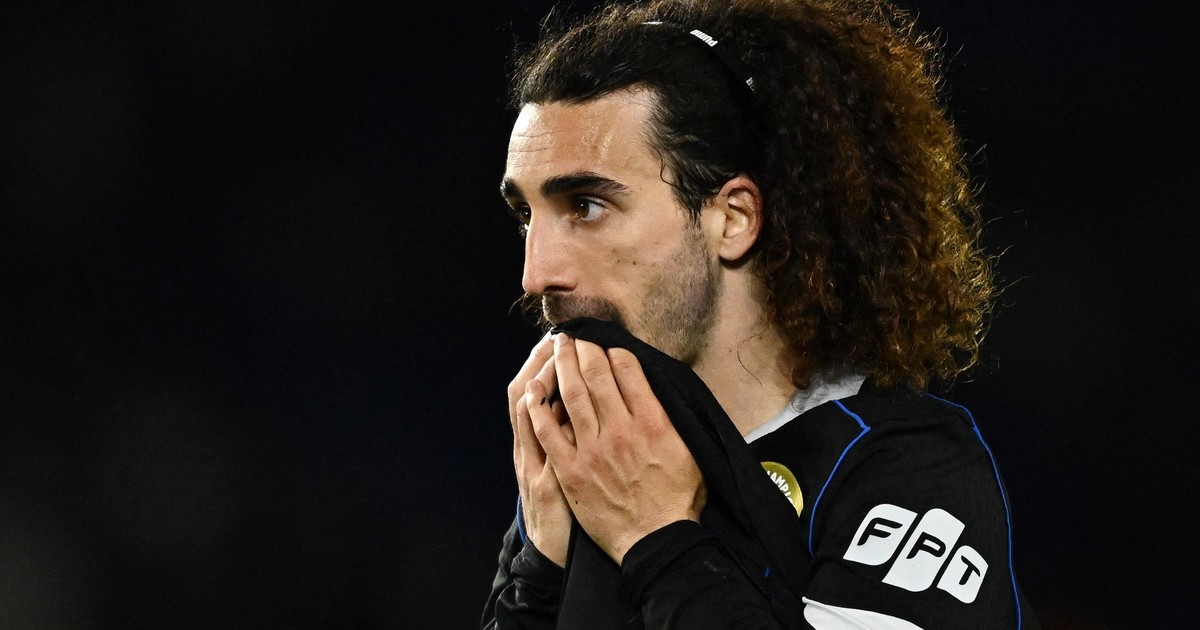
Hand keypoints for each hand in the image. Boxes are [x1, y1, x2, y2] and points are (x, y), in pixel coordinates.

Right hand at [508, 333, 572, 565]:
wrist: (552, 549)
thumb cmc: (565, 504)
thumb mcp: (562, 465)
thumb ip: (569, 432)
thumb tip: (586, 394)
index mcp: (533, 443)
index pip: (530, 390)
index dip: (539, 362)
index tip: (555, 337)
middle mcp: (528, 450)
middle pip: (525, 394)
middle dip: (543, 363)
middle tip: (560, 336)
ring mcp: (534, 467)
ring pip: (529, 414)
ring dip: (544, 382)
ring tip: (559, 356)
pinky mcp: (549, 485)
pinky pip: (545, 446)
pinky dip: (548, 422)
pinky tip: (558, 399)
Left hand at [527, 334, 706, 564]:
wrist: (655, 541)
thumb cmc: (677, 499)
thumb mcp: (690, 451)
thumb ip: (675, 417)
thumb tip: (665, 387)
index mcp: (652, 422)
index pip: (627, 369)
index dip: (613, 348)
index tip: (606, 340)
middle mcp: (621, 430)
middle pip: (596, 374)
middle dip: (583, 347)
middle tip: (575, 334)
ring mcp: (593, 450)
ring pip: (572, 394)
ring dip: (562, 365)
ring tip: (557, 347)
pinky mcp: (571, 470)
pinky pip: (548, 431)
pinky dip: (538, 407)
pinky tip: (533, 389)